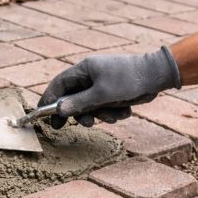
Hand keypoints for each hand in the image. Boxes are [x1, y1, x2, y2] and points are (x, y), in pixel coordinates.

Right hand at [39, 46, 180, 127]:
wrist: (156, 76)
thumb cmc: (128, 79)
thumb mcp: (102, 94)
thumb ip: (79, 103)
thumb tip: (59, 110)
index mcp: (84, 69)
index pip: (59, 84)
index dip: (48, 98)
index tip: (41, 114)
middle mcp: (90, 76)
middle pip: (72, 98)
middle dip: (75, 113)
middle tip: (65, 127)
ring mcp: (102, 85)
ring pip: (90, 106)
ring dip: (99, 115)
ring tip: (111, 116)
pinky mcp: (112, 94)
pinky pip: (105, 108)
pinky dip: (112, 113)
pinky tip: (125, 111)